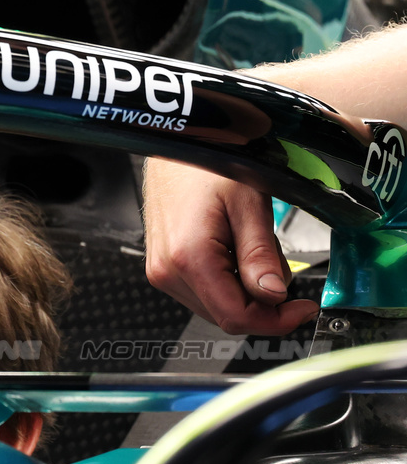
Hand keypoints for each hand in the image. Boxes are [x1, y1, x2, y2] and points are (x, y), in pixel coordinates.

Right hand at [142, 159, 319, 335]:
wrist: (175, 142)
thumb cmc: (209, 162)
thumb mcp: (249, 203)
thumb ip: (259, 255)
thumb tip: (273, 296)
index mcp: (188, 258)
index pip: (235, 317)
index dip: (275, 321)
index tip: (303, 309)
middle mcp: (167, 272)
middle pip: (225, 316)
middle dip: (262, 303)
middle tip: (283, 271)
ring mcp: (160, 271)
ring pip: (215, 307)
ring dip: (244, 292)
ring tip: (253, 249)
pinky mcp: (161, 267)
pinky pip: (202, 292)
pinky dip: (227, 282)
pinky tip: (234, 251)